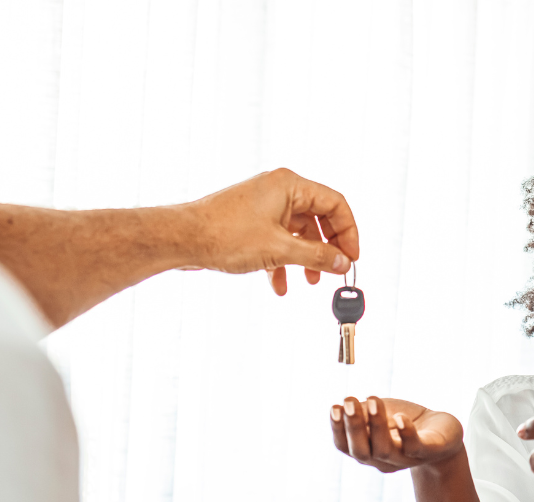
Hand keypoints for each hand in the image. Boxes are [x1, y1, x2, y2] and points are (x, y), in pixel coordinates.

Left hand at [184, 168, 358, 294]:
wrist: (182, 239)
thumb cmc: (224, 234)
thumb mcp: (279, 249)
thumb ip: (317, 256)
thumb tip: (342, 263)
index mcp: (289, 185)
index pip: (335, 203)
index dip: (348, 232)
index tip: (351, 258)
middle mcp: (278, 190)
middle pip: (319, 218)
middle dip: (327, 248)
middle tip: (334, 271)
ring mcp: (264, 206)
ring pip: (299, 232)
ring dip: (306, 259)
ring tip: (309, 282)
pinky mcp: (252, 222)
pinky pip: (279, 239)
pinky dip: (284, 261)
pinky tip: (278, 284)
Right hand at [331, 396, 463, 472]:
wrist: (444, 434)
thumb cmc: (406, 422)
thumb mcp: (381, 414)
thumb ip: (363, 412)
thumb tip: (343, 405)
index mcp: (368, 450)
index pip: (345, 446)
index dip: (337, 429)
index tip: (334, 407)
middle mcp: (383, 459)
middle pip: (361, 452)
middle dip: (353, 427)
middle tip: (348, 402)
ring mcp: (405, 458)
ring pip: (384, 450)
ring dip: (376, 425)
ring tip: (372, 401)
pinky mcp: (428, 451)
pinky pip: (415, 447)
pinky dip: (407, 434)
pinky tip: (401, 418)